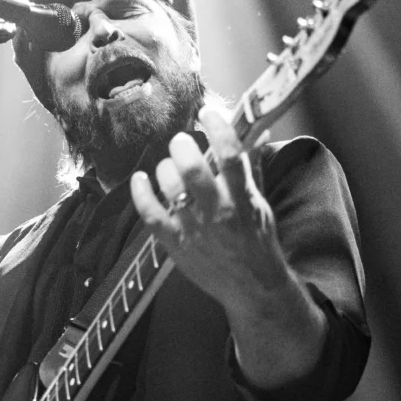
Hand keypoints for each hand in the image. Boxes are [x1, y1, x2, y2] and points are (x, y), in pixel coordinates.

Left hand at [130, 106, 285, 309]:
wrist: (252, 287)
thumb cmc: (257, 242)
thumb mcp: (260, 203)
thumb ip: (252, 167)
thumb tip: (257, 131)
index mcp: (243, 199)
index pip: (230, 154)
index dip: (217, 127)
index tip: (208, 113)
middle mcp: (218, 213)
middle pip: (192, 168)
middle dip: (182, 146)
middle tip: (181, 142)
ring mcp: (194, 230)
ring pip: (170, 187)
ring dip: (165, 168)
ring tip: (169, 166)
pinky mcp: (175, 244)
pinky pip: (150, 214)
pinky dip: (141, 193)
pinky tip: (140, 179)